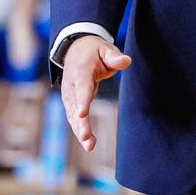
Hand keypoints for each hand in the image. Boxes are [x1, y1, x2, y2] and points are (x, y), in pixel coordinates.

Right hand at [58, 34, 130, 152]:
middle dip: (79, 122)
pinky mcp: (70, 102)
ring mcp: (69, 94)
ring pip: (72, 114)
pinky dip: (79, 129)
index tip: (82, 114)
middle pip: (75, 105)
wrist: (75, 50)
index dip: (82, 100)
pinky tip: (88, 144)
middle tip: (85, 137)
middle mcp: (71, 84)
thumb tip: (126, 62)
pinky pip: (73, 117)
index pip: (82, 86)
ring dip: (79, 130)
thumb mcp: (105, 49)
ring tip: (89, 146)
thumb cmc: (94, 51)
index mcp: (81, 70)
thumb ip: (114, 56)